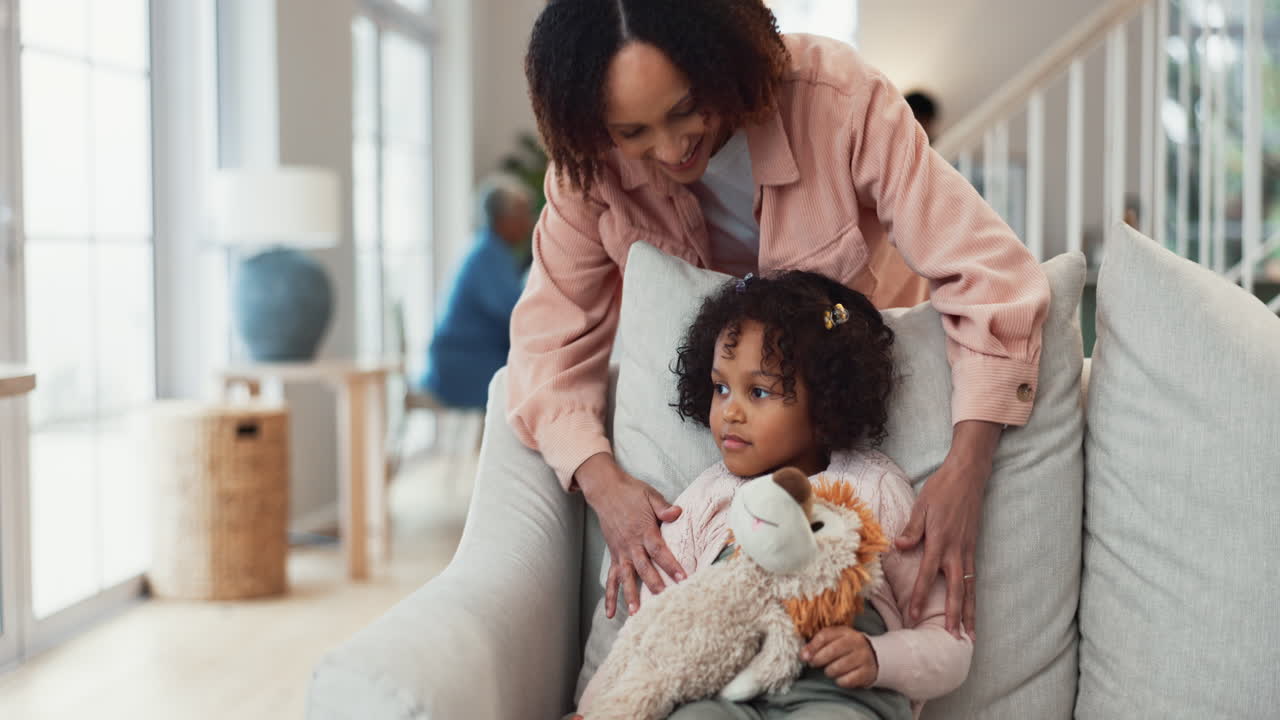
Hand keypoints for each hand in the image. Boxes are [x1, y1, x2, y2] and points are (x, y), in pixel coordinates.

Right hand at [574, 453, 686, 618]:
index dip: (671, 565)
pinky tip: (610, 613)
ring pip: (626, 577)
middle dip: (654, 585)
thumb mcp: (650, 495)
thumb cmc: (631, 493)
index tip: (683, 578)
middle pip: (644, 568)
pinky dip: (609, 596)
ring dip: (630, 595)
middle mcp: (631, 544)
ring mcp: (621, 552)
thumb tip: (678, 512)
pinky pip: (611, 578)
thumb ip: (663, 507)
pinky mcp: (614, 555)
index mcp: (643, 529)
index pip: (659, 550)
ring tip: (636, 613)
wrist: (606, 491)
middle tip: (664, 601)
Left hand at [800, 627, 878, 688]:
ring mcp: (864, 657)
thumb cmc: (846, 648)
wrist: (874, 657)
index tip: (803, 656)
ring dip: (829, 671)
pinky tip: (840, 678)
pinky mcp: (867, 672)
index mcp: (845, 631)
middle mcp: (856, 642)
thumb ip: (817, 645)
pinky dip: (840, 681)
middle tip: (813, 664)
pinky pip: (847, 680)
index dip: (812, 647)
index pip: (825, 636)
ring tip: (829, 670)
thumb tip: (802, 655)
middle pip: (832, 651)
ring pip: (839, 667)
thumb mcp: (834, 640)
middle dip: (818, 659)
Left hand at [895, 420, 999, 638]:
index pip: (927, 575)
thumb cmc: (941, 490)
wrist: (968, 476)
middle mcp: (956, 551)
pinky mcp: (973, 548)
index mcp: (940, 541)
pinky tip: (972, 609)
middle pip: (955, 590)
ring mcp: (967, 551)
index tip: (913, 616)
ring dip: (969, 612)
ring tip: (970, 634)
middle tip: (953, 639)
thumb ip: (912, 530)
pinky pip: (973, 578)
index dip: (918, 597)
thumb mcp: (921, 506)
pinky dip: (974, 596)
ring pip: (969, 588)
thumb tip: (900, 548)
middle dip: (953, 615)